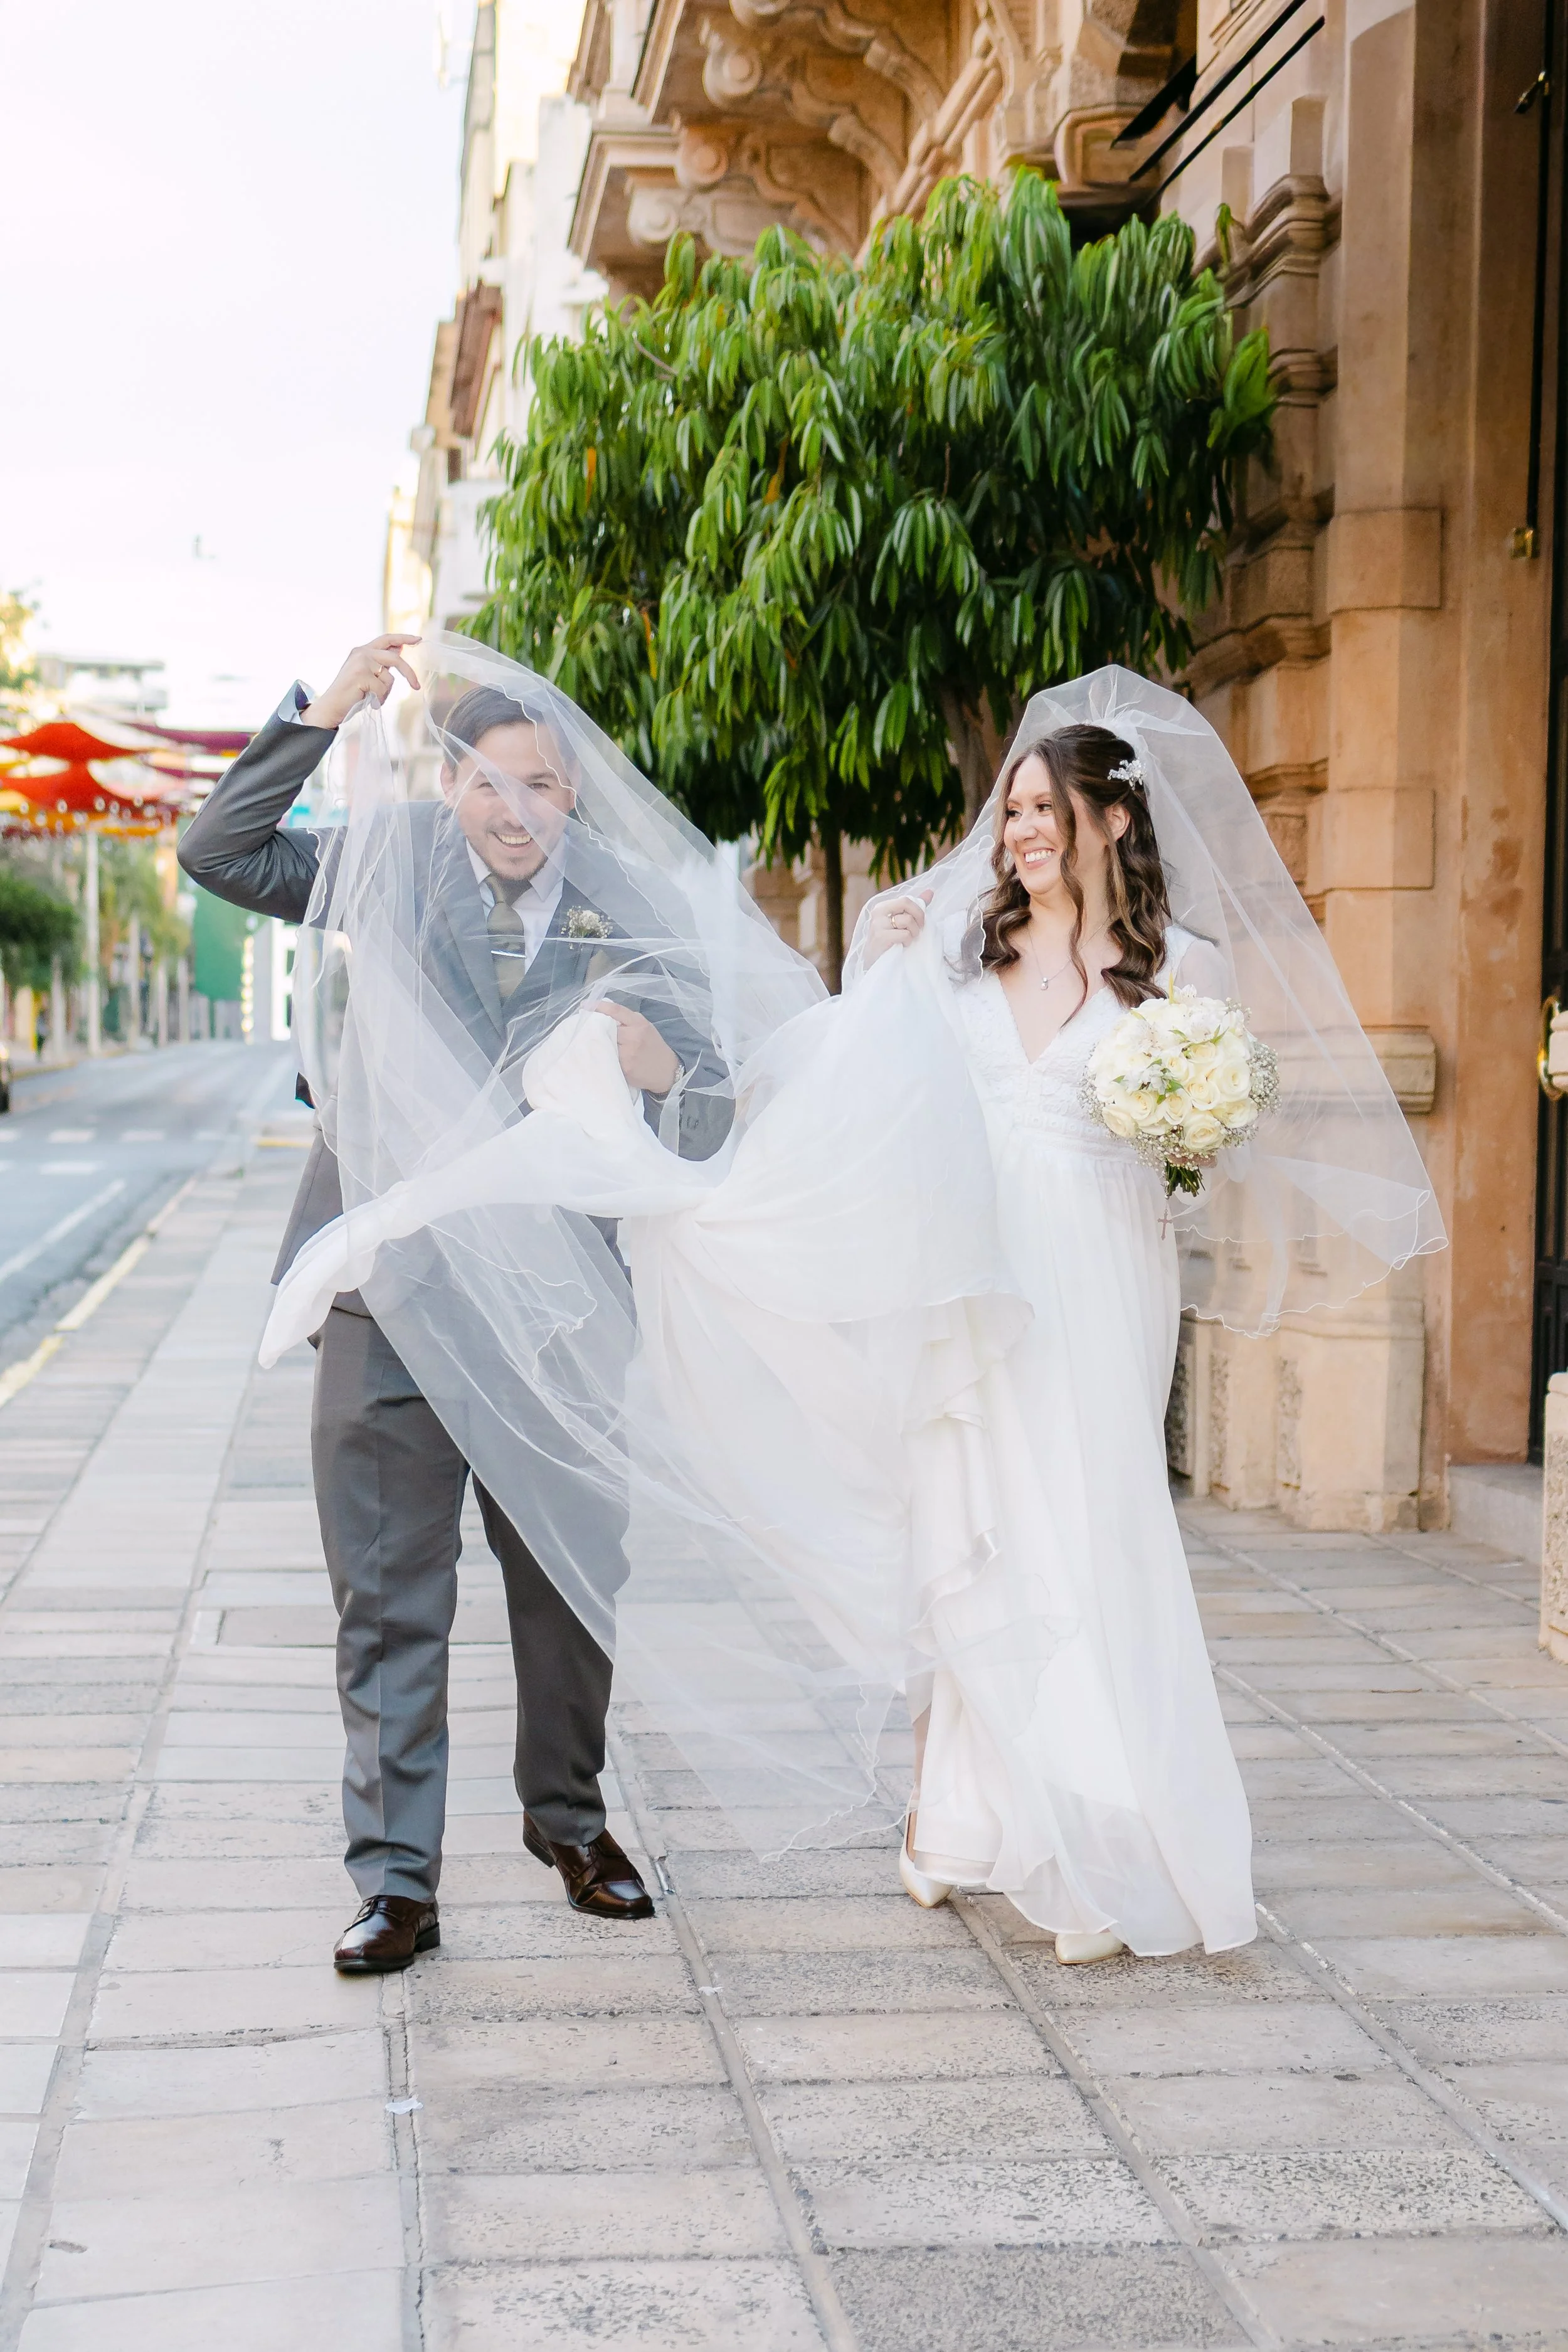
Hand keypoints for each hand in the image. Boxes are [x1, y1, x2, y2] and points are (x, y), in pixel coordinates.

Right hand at [302, 635, 420, 728]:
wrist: (332, 706)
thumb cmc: (352, 693)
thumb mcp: (368, 674)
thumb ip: (381, 663)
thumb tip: (399, 650)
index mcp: (363, 650)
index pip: (387, 639)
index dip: (403, 638)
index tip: (418, 639)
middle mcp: (362, 653)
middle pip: (394, 659)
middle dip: (409, 673)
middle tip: (417, 686)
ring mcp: (361, 663)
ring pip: (389, 678)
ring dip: (385, 692)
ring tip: (371, 697)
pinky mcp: (361, 675)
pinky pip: (382, 689)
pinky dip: (378, 699)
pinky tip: (367, 700)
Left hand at [591, 1000, 680, 1095]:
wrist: (666, 1071)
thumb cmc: (652, 1046)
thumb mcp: (645, 1026)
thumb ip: (626, 1020)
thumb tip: (602, 1015)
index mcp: (639, 1023)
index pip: (615, 1010)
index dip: (597, 1006)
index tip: (584, 1005)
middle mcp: (633, 1037)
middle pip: (605, 1028)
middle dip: (594, 1027)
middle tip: (584, 1027)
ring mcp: (628, 1054)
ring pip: (603, 1044)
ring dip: (596, 1042)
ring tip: (589, 1041)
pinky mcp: (624, 1068)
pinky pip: (607, 1058)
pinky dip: (601, 1055)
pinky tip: (598, 1055)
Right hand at [863, 888, 932, 965]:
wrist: (875, 963)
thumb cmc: (890, 942)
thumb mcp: (901, 922)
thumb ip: (914, 907)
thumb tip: (930, 892)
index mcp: (882, 907)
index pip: (906, 900)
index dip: (918, 910)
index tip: (920, 923)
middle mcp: (878, 912)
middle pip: (906, 903)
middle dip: (918, 916)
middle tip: (918, 930)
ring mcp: (877, 924)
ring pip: (907, 920)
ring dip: (913, 932)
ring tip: (908, 940)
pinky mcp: (880, 937)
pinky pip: (905, 934)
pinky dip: (908, 941)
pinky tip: (902, 946)